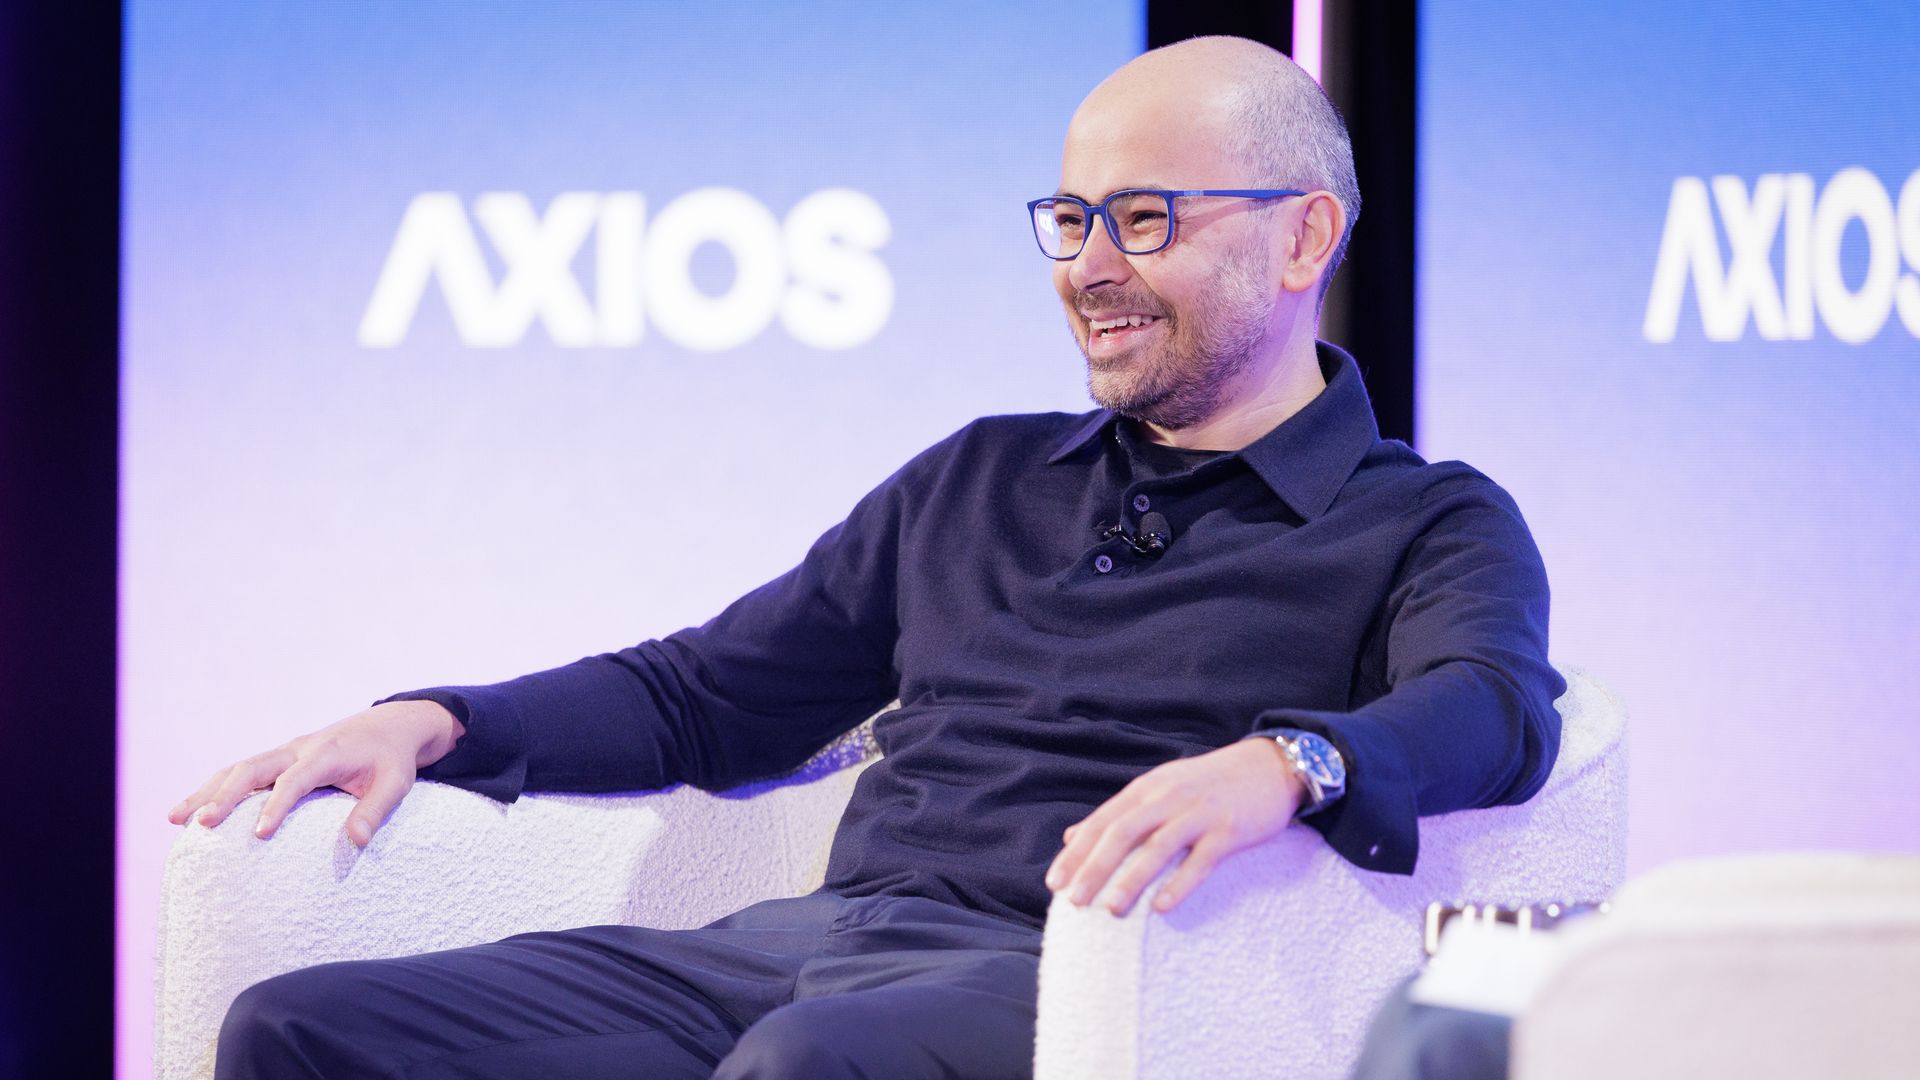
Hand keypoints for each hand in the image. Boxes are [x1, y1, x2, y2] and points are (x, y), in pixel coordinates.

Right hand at [167, 699, 464, 846]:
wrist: (389, 726)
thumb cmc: (392, 759)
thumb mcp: (395, 783)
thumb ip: (376, 810)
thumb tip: (357, 842)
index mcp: (327, 753)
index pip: (296, 779)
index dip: (276, 805)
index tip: (259, 835)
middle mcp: (299, 748)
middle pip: (253, 767)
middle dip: (225, 795)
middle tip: (202, 825)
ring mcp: (284, 751)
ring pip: (238, 767)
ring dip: (207, 791)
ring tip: (175, 819)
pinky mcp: (278, 759)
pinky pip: (240, 771)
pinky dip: (214, 789)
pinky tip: (191, 813)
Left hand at [1045, 737, 1303, 915]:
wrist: (1269, 766)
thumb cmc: (1208, 784)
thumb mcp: (1159, 789)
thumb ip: (1119, 813)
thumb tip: (1073, 836)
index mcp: (1147, 789)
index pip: (1102, 821)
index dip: (1077, 853)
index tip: (1054, 883)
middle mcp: (1168, 797)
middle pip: (1122, 832)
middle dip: (1094, 867)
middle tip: (1073, 901)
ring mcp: (1199, 812)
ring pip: (1157, 846)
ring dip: (1132, 878)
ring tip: (1111, 909)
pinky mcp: (1229, 829)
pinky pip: (1201, 859)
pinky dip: (1180, 883)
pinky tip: (1162, 907)